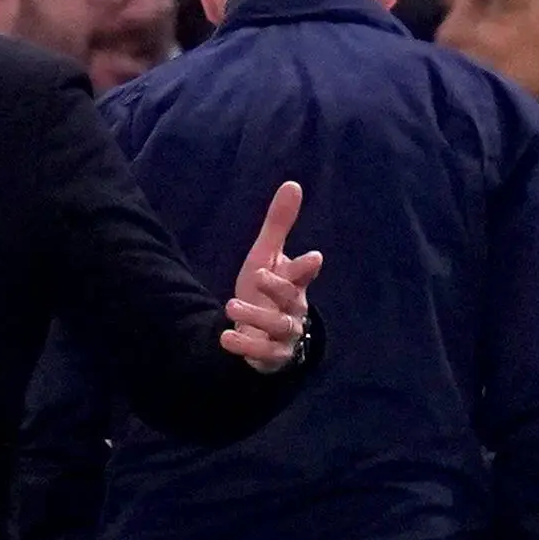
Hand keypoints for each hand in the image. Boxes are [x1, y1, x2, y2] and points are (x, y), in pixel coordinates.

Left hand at [222, 181, 322, 371]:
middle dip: (278, 287)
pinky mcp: (273, 355)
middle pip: (292, 299)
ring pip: (278, 327)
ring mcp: (285, 334)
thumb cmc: (266, 291)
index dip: (307, 266)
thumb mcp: (267, 256)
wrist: (260, 333)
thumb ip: (278, 225)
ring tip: (230, 306)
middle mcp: (294, 308)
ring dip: (255, 316)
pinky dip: (245, 345)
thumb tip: (292, 184)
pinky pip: (263, 352)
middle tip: (258, 275)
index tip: (313, 258)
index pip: (304, 273)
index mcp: (294, 282)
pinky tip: (225, 337)